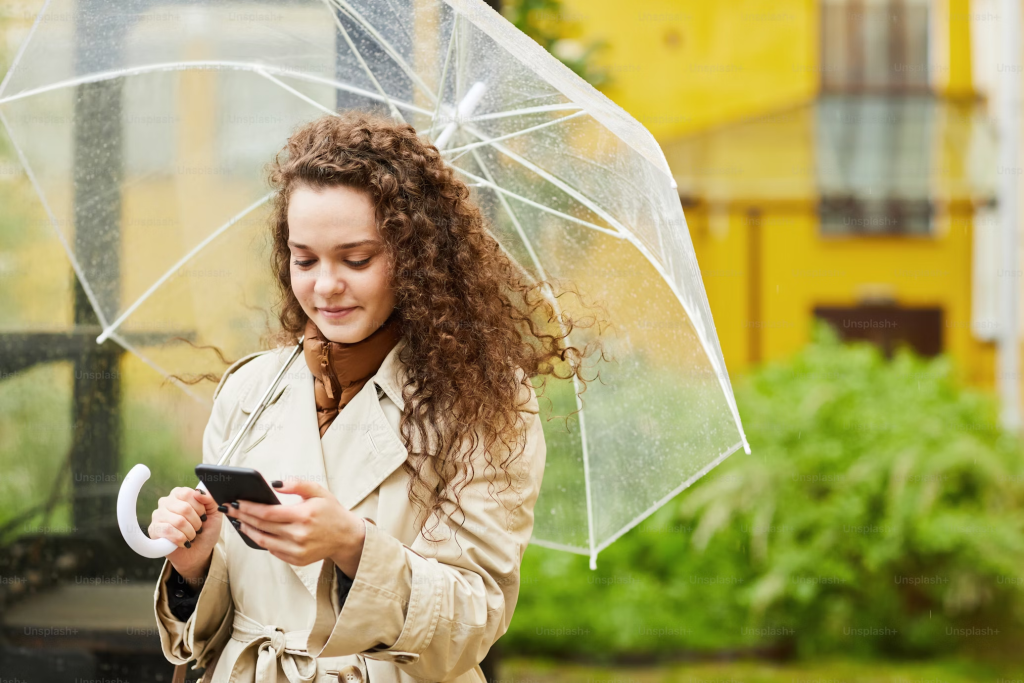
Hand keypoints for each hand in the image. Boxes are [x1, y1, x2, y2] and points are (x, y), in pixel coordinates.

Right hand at [149, 486, 221, 581]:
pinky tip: (184, 542)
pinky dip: (181, 539)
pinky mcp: (153, 530)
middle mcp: (166, 502)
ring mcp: (158, 516)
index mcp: (179, 494)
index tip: (203, 516)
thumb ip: (210, 499)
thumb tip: (199, 493)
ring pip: (178, 521)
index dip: (200, 508)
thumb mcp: (214, 512)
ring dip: (190, 532)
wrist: (198, 552)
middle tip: (198, 529)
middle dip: (196, 522)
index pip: (188, 494)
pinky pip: (168, 531)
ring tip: (191, 536)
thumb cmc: (205, 530)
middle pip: (184, 508)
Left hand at [223, 478, 365, 576]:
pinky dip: (260, 540)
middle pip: (262, 526)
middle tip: (229, 509)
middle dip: (242, 516)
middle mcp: (299, 535)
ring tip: (238, 521)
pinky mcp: (297, 560)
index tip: (236, 501)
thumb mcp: (319, 491)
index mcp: (304, 516)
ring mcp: (297, 550)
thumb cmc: (332, 512)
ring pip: (263, 540)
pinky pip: (272, 550)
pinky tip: (254, 531)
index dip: (249, 507)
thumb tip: (274, 484)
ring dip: (247, 530)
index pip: (268, 513)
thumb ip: (297, 484)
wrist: (347, 537)